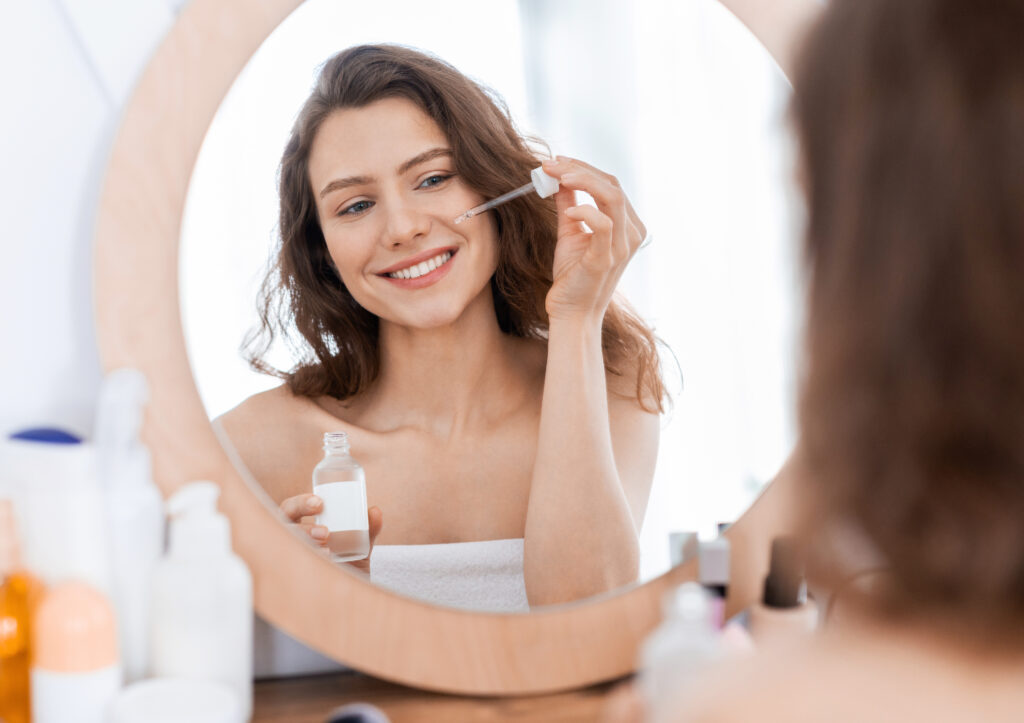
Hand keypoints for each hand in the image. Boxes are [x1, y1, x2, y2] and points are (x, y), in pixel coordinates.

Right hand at [279, 493, 383, 575]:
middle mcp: (290, 541)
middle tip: (325, 531)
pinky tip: (321, 565)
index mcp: (302, 527)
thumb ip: (369, 530)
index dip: (301, 503)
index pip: (292, 509)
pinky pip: (288, 570)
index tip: (319, 503)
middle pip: (283, 525)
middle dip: (301, 526)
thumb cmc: (348, 566)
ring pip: (285, 547)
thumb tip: (375, 511)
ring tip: (327, 548)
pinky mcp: (290, 579)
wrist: (348, 599)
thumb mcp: (359, 547)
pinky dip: (304, 566)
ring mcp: (288, 560)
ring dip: (304, 545)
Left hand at [540, 157, 646, 324]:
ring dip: (582, 180)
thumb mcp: (570, 233)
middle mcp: (632, 234)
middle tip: (550, 164)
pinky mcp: (607, 259)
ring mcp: (623, 247)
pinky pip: (603, 224)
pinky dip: (584, 211)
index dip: (583, 168)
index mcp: (628, 225)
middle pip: (612, 185)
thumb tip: (559, 179)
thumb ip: (568, 206)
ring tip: (557, 175)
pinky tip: (568, 211)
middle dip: (579, 169)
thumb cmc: (573, 276)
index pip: (611, 184)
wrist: (572, 313)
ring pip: (612, 197)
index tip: (556, 161)